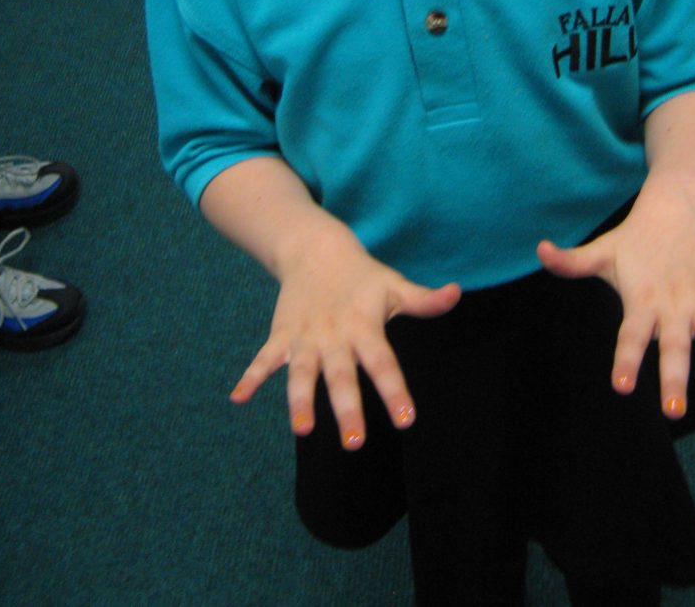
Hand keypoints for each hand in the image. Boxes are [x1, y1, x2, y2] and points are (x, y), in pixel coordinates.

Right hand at [230, 225, 459, 448]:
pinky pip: (264, 359)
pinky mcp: (282, 335)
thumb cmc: (364, 277)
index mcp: (365, 327)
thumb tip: (457, 294)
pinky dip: (250, 377)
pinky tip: (238, 398)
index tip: (406, 420)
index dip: (394, 391)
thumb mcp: (395, 286)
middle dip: (347, 409)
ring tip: (302, 430)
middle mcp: (335, 336)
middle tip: (355, 444)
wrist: (317, 250)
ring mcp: (305, 337)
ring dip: (299, 401)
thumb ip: (424, 300)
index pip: (383, 363)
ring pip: (301, 373)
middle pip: (341, 376)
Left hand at [537, 190, 694, 417]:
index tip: (622, 387)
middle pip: (674, 347)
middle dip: (674, 377)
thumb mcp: (602, 251)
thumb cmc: (635, 238)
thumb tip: (538, 250)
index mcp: (641, 301)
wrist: (676, 205)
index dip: (625, 361)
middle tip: (674, 411)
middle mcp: (673, 305)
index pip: (629, 337)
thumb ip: (571, 261)